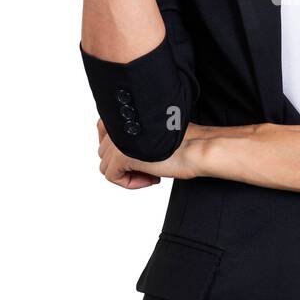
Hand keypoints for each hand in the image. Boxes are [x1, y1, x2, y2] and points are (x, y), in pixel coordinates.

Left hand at [95, 118, 210, 187]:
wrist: (197, 148)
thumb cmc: (184, 142)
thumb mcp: (155, 135)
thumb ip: (134, 136)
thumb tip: (120, 153)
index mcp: (127, 115)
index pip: (102, 129)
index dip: (117, 148)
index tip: (139, 157)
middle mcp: (119, 125)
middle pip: (104, 152)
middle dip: (124, 164)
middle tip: (149, 168)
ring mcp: (118, 140)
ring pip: (106, 166)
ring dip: (128, 174)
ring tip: (151, 174)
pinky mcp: (121, 157)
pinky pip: (112, 177)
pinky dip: (130, 183)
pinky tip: (150, 179)